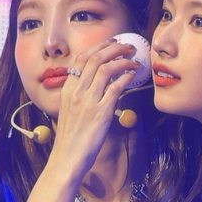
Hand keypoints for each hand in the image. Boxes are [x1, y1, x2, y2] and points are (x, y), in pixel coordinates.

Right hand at [47, 40, 139, 183]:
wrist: (67, 158)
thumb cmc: (70, 139)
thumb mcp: (69, 111)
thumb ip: (79, 96)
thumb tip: (96, 86)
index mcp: (67, 90)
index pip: (82, 59)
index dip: (98, 47)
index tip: (111, 42)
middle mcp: (76, 92)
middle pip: (95, 59)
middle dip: (114, 48)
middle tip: (127, 46)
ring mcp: (88, 101)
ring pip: (106, 69)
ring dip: (123, 60)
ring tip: (134, 59)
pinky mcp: (101, 113)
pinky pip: (116, 88)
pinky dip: (126, 78)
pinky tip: (133, 75)